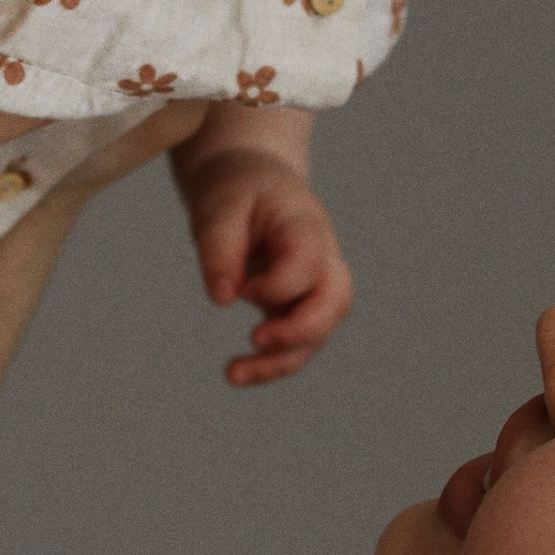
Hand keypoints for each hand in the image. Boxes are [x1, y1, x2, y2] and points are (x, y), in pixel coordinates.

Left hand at [183, 146, 354, 385]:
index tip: (239, 286)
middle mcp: (322, 259)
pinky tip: (235, 373)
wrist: (249, 180)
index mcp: (307, 227)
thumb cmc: (235, 189)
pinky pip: (296, 343)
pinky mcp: (297, 306)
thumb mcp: (218, 207)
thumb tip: (223, 299)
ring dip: (280, 360)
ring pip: (318, 333)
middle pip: (335, 303)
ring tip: (232, 375)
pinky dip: (270, 362)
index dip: (275, 285)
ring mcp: (314, 285)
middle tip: (255, 340)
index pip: (308, 266)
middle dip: (299, 331)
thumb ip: (220, 248)